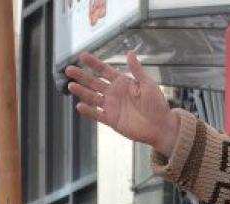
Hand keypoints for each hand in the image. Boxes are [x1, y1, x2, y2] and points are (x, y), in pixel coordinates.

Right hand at [65, 51, 179, 155]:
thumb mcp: (148, 84)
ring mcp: (112, 107)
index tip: (82, 56)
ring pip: (93, 97)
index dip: (93, 63)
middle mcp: (114, 93)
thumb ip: (137, 70)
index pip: (104, 70)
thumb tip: (130, 52)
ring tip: (70, 86)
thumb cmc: (157, 104)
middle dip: (81, 76)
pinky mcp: (112, 120)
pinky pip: (97, 115)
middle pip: (94, 83)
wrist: (160, 126)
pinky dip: (89, 111)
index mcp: (122, 82)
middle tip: (69, 69)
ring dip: (82, 92)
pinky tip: (80, 106)